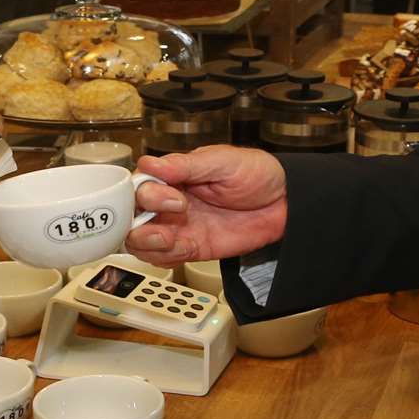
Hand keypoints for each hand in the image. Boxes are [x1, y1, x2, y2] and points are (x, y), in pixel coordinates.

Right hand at [125, 146, 288, 265]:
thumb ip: (187, 165)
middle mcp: (170, 200)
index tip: (171, 194)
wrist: (286, 203)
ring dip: (147, 242)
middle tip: (170, 217)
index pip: (139, 184)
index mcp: (174, 175)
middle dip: (139, 220)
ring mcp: (179, 225)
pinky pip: (164, 258)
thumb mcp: (223, 161)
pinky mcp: (192, 247)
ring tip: (169, 238)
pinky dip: (166, 256)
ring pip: (141, 240)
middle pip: (132, 214)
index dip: (145, 193)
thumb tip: (153, 164)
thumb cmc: (257, 173)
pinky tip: (182, 247)